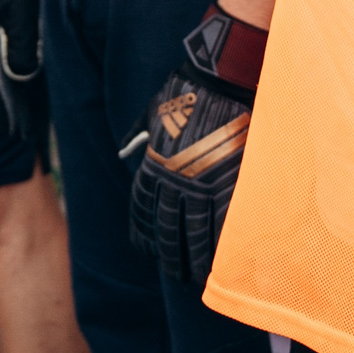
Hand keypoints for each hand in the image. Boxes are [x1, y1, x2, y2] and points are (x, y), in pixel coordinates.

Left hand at [129, 7, 263, 286]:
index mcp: (153, 166)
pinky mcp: (230, 183)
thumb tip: (123, 150)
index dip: (145, 233)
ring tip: (198, 275)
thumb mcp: (152, 112)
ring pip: (195, 233)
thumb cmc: (186, 89)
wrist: (220, 78)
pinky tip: (224, 262)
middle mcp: (173, 181)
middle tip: (176, 271)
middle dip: (171, 254)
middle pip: (168, 230)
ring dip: (195, 257)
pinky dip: (223, 246)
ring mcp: (202, 185)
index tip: (149, 248)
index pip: (143, 210)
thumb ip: (137, 135)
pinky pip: (224, 225)